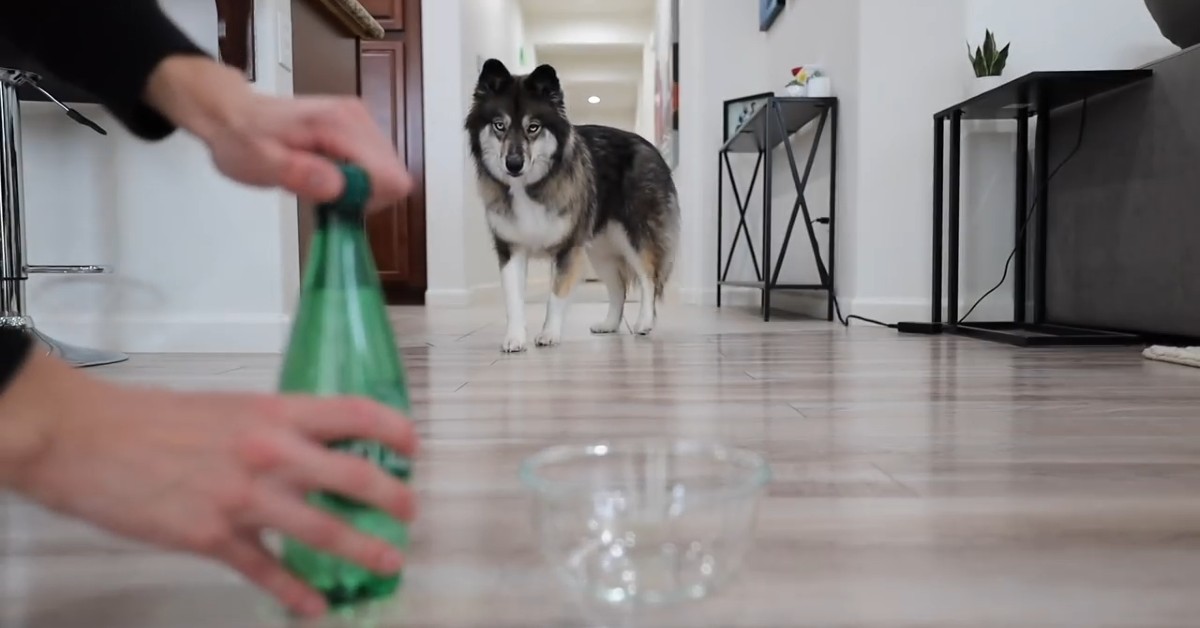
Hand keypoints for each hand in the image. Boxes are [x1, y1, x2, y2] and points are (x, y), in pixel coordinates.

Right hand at [0, 352, 417, 617]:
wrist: (89, 440)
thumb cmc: (155, 419)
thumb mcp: (230, 407)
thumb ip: (275, 426)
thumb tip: (314, 445)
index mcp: (274, 412)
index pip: (354, 414)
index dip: (394, 430)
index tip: (412, 446)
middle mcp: (270, 453)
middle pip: (354, 477)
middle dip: (393, 499)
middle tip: (409, 512)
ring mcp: (244, 499)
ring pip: (323, 530)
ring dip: (364, 550)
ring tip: (389, 563)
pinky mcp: (214, 538)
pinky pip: (268, 572)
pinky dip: (296, 593)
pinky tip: (316, 608)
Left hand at [143, 55, 410, 209]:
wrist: (232, 114)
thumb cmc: (243, 140)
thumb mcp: (260, 163)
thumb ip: (298, 174)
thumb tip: (338, 187)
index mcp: (339, 125)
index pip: (390, 176)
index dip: (366, 200)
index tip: (334, 201)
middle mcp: (358, 118)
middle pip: (392, 176)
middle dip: (362, 195)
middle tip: (321, 192)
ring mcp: (361, 121)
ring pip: (386, 173)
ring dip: (358, 188)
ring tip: (318, 180)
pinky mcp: (359, 128)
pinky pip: (375, 166)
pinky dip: (355, 179)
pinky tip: (325, 174)